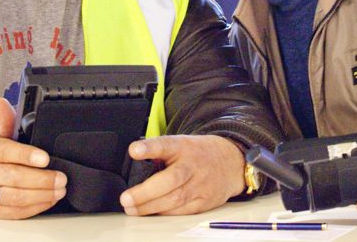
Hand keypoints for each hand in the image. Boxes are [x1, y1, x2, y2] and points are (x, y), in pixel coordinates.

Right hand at [0, 98, 66, 218]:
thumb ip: (5, 119)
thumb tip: (2, 102)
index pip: (3, 152)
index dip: (25, 155)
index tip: (45, 158)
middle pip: (13, 178)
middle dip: (41, 179)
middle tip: (61, 177)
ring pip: (15, 198)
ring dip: (41, 195)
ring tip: (60, 189)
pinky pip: (15, 212)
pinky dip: (35, 207)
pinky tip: (49, 199)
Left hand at [119, 135, 244, 215]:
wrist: (231, 161)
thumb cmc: (198, 153)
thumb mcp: (181, 143)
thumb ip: (160, 152)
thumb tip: (134, 164)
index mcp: (183, 146)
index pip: (165, 145)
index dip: (149, 147)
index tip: (134, 150)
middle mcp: (193, 165)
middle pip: (170, 180)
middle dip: (145, 192)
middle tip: (126, 199)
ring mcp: (201, 184)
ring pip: (175, 199)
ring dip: (150, 207)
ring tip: (132, 209)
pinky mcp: (205, 201)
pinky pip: (182, 210)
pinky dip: (165, 212)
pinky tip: (152, 212)